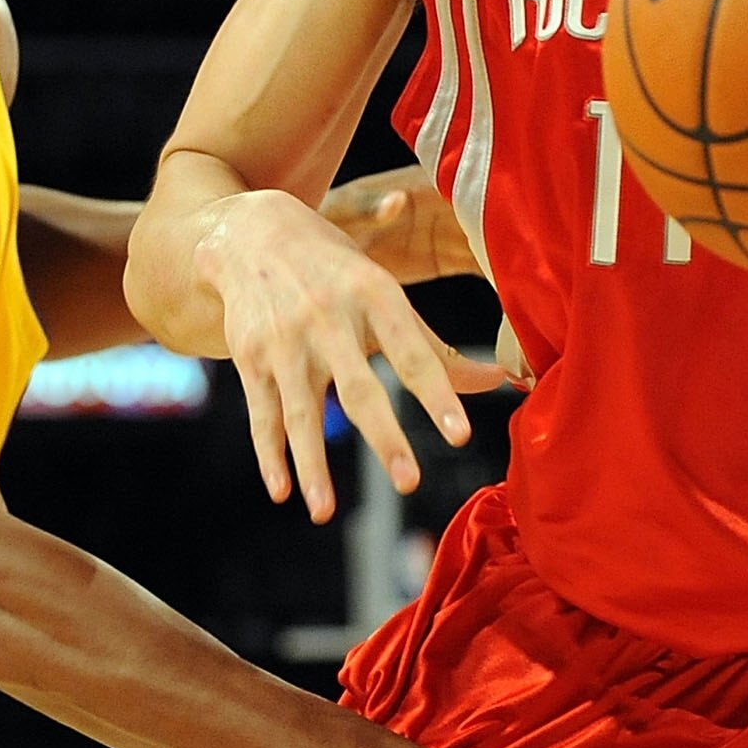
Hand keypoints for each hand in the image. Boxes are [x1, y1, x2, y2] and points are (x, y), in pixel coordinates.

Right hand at [194, 188, 503, 521]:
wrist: (250, 234)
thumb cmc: (337, 271)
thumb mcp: (384, 292)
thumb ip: (434, 346)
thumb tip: (498, 381)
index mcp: (374, 295)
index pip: (413, 354)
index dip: (438, 395)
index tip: (460, 435)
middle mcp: (328, 318)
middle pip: (359, 389)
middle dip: (383, 437)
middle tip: (408, 482)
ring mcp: (285, 341)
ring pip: (301, 413)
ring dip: (312, 465)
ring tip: (323, 512)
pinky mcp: (250, 359)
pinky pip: (262, 415)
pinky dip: (270, 455)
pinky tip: (283, 492)